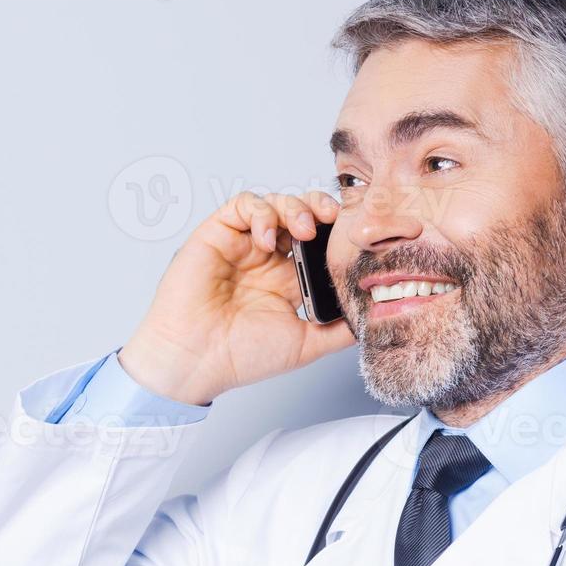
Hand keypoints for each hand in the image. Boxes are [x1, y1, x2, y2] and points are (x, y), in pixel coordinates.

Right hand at [118, 191, 356, 406]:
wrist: (196, 361)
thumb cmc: (240, 356)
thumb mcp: (304, 344)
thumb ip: (337, 330)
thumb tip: (370, 317)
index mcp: (286, 280)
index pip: (319, 242)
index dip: (337, 232)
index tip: (355, 236)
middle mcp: (266, 259)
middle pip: (301, 214)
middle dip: (322, 209)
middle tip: (335, 219)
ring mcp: (242, 245)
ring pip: (276, 204)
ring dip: (296, 208)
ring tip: (304, 230)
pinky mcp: (217, 234)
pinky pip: (243, 205)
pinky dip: (262, 213)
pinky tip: (267, 240)